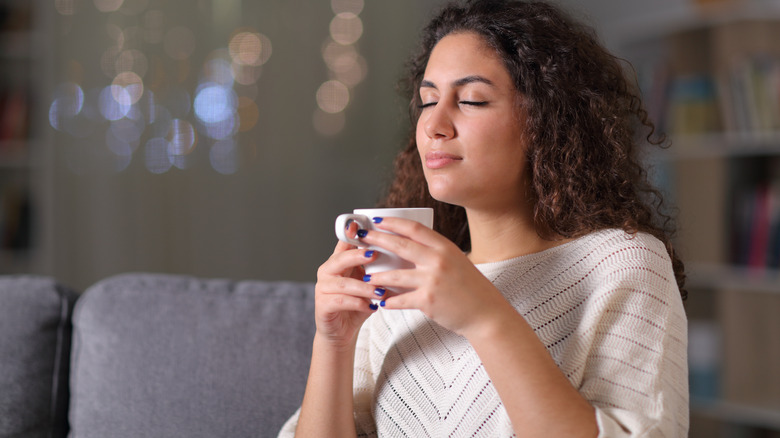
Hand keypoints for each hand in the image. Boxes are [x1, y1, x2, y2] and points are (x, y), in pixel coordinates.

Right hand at [313, 222, 382, 349]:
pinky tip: (373, 307)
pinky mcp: (323, 306)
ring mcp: (323, 289)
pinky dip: (359, 304)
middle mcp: (327, 272)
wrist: (342, 331)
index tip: (360, 225)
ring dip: (364, 287)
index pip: (344, 243)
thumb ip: (373, 268)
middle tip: (374, 254)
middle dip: (358, 256)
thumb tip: (398, 252)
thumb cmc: (357, 304)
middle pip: (340, 259)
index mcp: (338, 262)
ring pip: (343, 283)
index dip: (351, 234)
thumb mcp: (367, 282)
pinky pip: (341, 301)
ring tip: (381, 291)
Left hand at [358, 217, 514, 338]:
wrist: (485, 313)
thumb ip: (435, 253)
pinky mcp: (428, 300)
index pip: (414, 228)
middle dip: (378, 241)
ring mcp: (432, 280)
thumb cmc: (470, 288)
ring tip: (365, 278)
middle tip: (362, 239)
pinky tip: (382, 302)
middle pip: (401, 246)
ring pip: (396, 275)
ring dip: (378, 276)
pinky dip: (389, 302)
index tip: (378, 221)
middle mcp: (438, 260)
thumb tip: (408, 245)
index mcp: (445, 247)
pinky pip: (401, 300)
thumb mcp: (456, 261)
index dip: (394, 223)